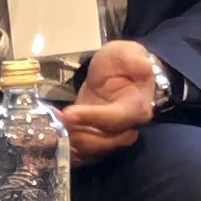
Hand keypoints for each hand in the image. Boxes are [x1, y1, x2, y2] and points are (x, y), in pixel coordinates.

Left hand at [63, 39, 163, 161]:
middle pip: (103, 141)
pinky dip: (68, 141)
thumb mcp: (126, 51)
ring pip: (92, 149)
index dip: (93, 117)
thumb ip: (133, 58)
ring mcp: (111, 135)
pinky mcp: (96, 138)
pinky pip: (83, 149)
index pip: (118, 119)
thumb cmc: (122, 62)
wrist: (116, 73)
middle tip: (58, 120)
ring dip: (72, 138)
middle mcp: (127, 126)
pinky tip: (56, 126)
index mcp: (137, 106)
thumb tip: (145, 66)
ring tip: (55, 123)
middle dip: (79, 133)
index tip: (69, 113)